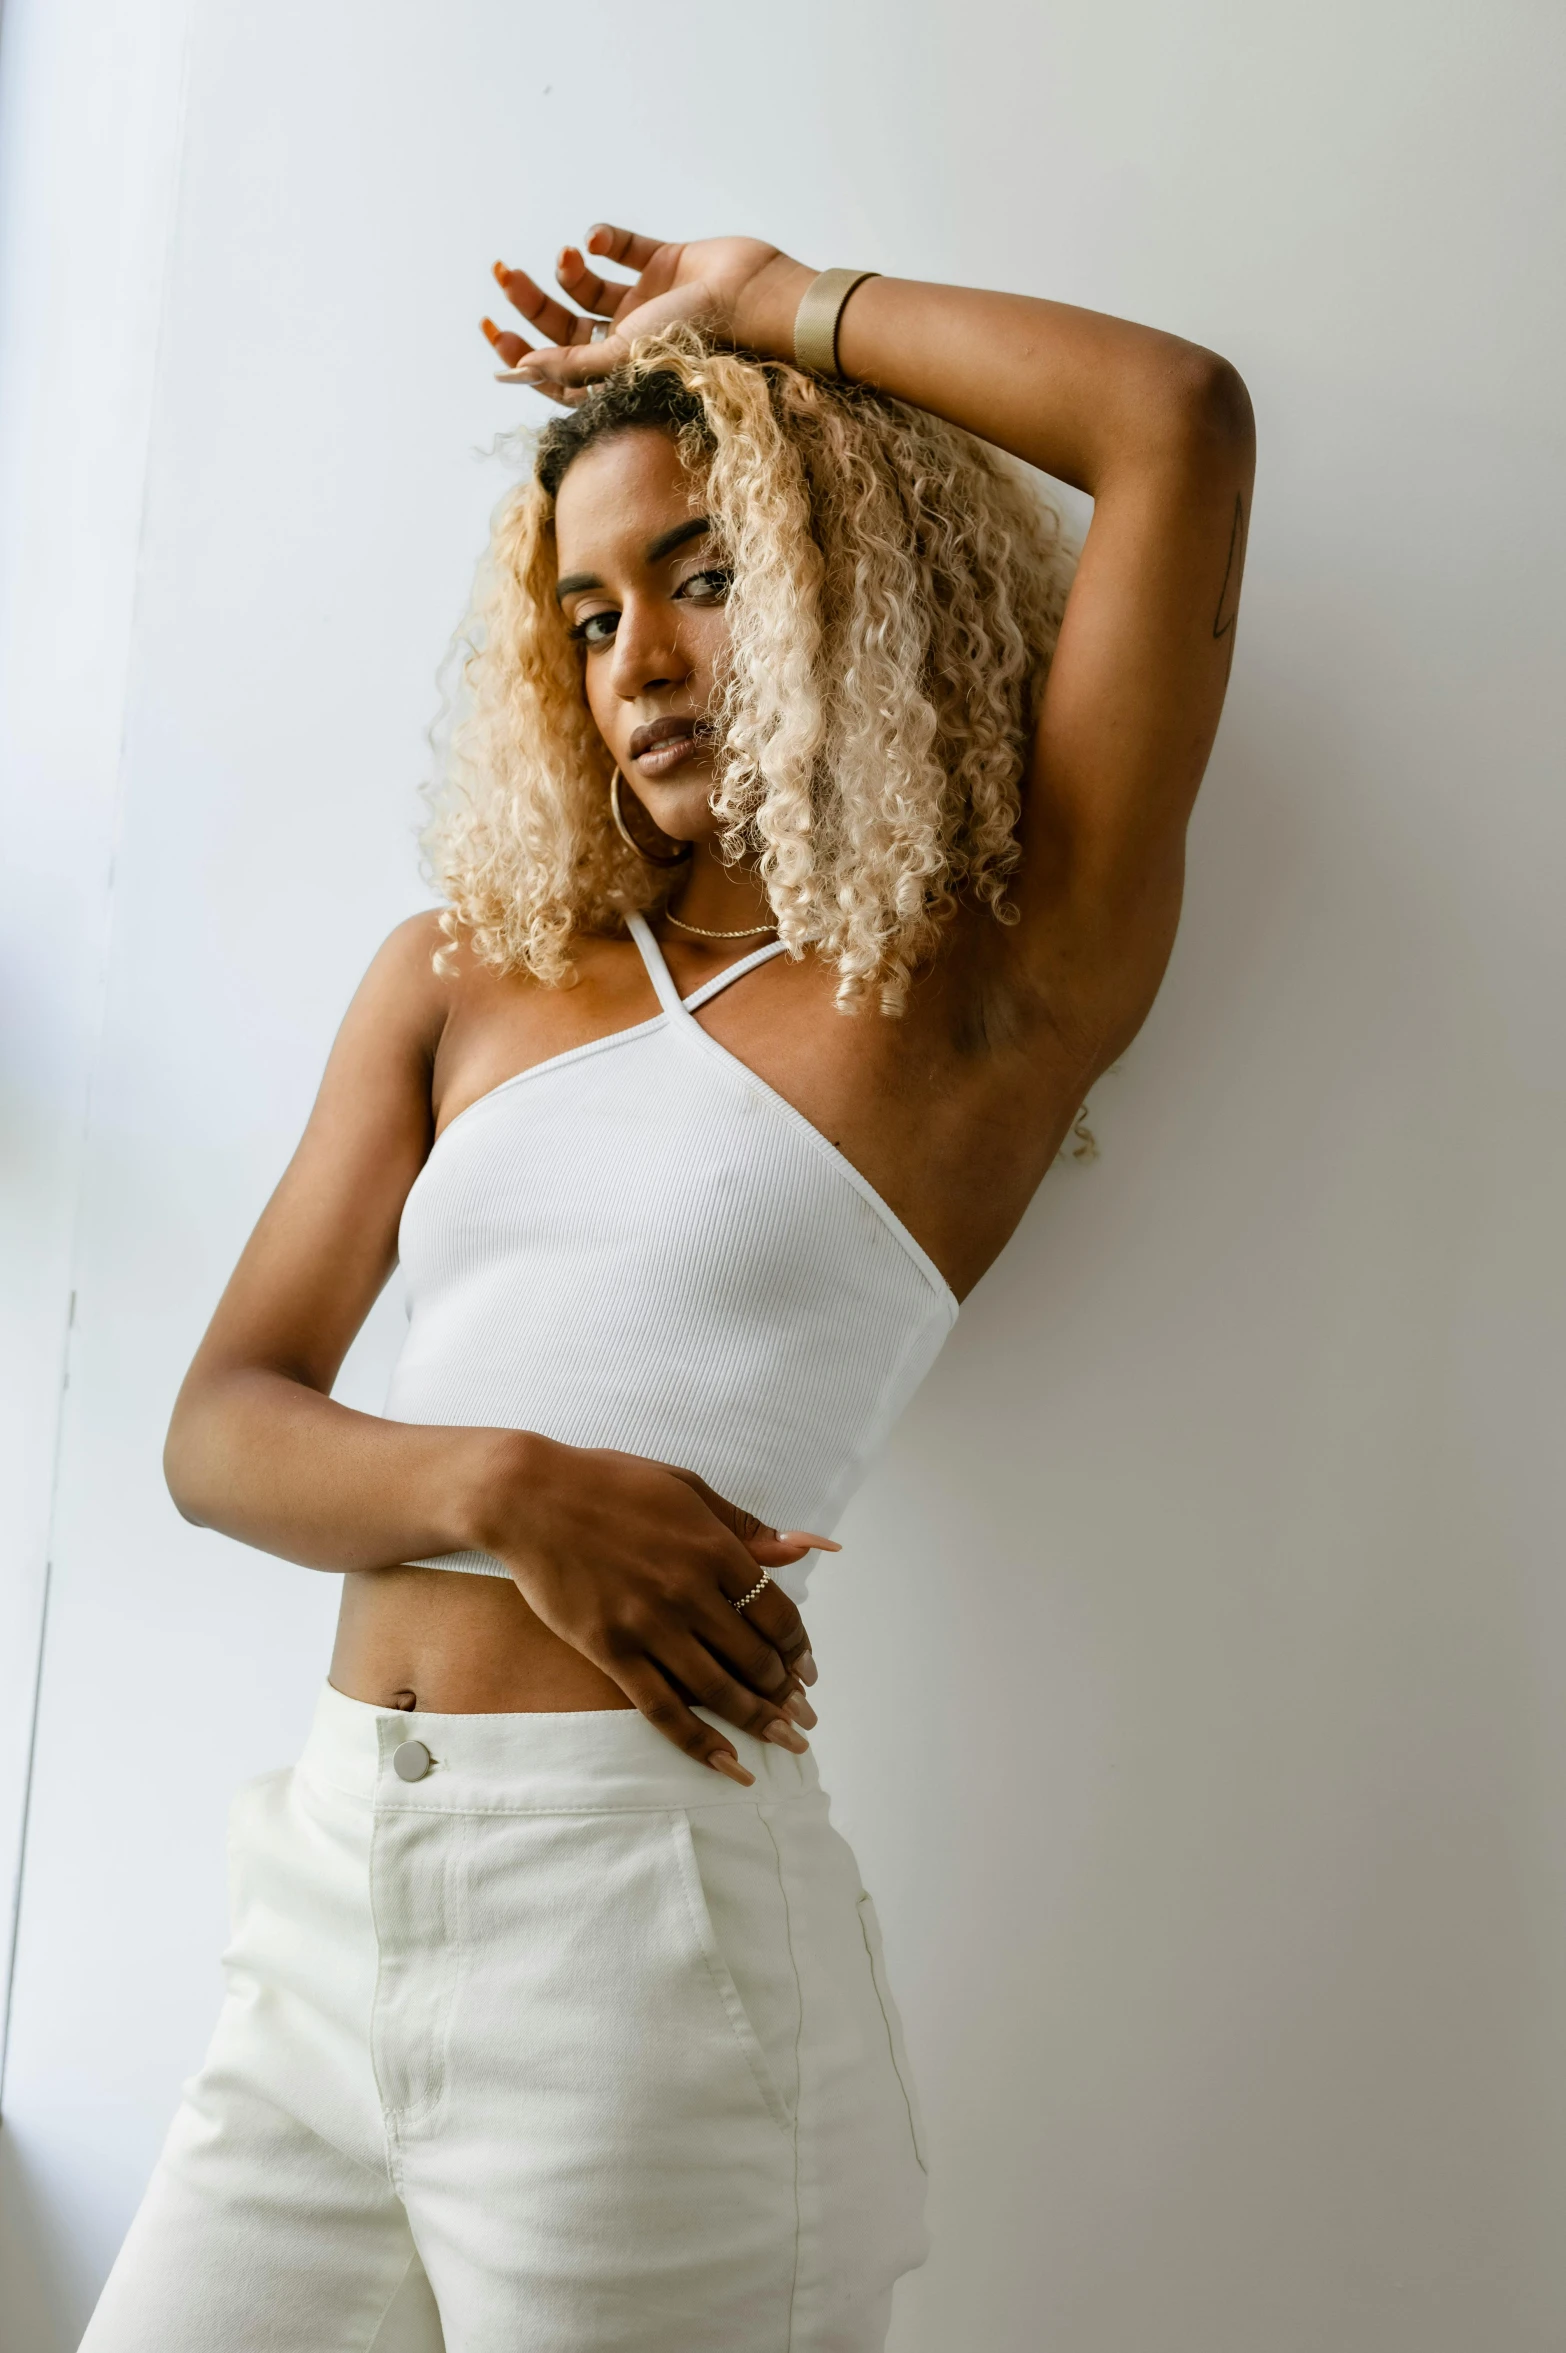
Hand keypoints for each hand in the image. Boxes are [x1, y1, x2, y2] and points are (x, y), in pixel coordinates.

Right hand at [469, 1430, 833, 1783]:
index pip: (776, 1612)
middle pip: (754, 1657)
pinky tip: (728, 1763)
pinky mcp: (610, 1651)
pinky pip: (662, 1708)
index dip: (798, 1647)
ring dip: (759, 1720)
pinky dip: (699, 1741)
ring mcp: (648, 1625)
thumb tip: (805, 1547)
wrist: (530, 1497)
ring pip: (717, 1689)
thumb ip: (745, 1526)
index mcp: (713, 1547)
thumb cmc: (609, 1483)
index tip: (806, 1667)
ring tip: (785, 1741)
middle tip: (803, 1715)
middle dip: (787, 1692)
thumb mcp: (686, 1487)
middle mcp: (688, 1591)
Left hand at [480, 222, 809, 404]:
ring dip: (567, 269)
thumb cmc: (697, 338)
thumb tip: (519, 372)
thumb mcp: (624, 356)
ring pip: (585, 286)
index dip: (521, 354)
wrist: (754, 296)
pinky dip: (603, 239)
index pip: (556, 369)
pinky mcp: (663, 264)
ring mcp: (644, 302)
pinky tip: (597, 240)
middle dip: (531, 301)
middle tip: (503, 275)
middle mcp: (627, 341)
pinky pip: (622, 248)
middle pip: (563, 325)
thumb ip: (572, 365)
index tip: (492, 329)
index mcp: (616, 372)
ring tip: (570, 256)